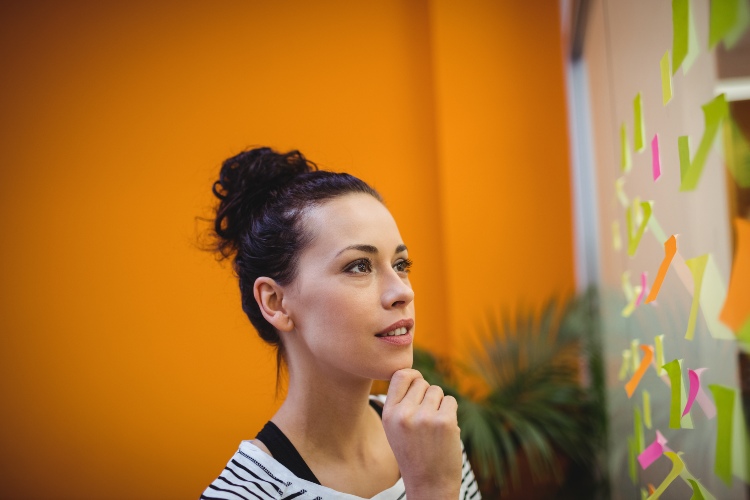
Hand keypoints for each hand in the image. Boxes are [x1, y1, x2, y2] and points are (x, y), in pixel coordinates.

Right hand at [382, 369, 461, 499]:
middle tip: (426, 418)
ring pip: (437, 390)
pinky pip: (451, 401)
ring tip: (434, 427)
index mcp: (388, 414)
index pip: (400, 375)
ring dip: (439, 404)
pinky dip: (450, 412)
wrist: (429, 484)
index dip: (412, 376)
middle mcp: (403, 414)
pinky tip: (444, 431)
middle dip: (427, 395)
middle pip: (421, 381)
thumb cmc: (414, 453)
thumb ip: (400, 403)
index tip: (417, 384)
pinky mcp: (445, 422)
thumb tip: (414, 374)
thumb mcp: (395, 428)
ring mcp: (424, 417)